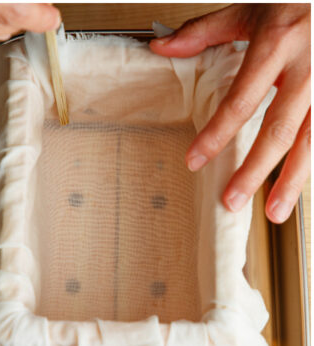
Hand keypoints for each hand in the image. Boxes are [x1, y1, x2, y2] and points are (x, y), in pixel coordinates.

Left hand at [150, 4, 310, 223]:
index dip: (218, 133)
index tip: (196, 160)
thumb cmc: (297, 2)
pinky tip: (301, 188)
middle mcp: (310, 68)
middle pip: (279, 129)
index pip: (242, 99)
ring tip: (274, 210)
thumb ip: (206, 30)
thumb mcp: (251, 7)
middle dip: (255, 170)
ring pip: (313, 140)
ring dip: (293, 180)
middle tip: (232, 199)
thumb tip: (161, 46)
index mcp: (278, 45)